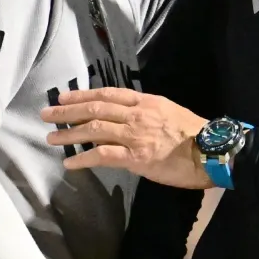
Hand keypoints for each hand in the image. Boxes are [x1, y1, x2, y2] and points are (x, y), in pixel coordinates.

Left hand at [40, 88, 210, 187]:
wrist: (212, 151)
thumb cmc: (196, 134)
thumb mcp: (170, 113)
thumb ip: (148, 114)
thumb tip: (128, 120)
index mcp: (146, 102)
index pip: (108, 94)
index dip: (83, 95)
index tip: (64, 97)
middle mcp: (137, 115)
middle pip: (95, 109)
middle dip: (67, 111)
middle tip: (46, 114)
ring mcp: (135, 135)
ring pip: (94, 129)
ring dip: (69, 134)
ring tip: (51, 138)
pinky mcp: (136, 157)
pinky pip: (103, 155)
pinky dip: (84, 158)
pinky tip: (70, 163)